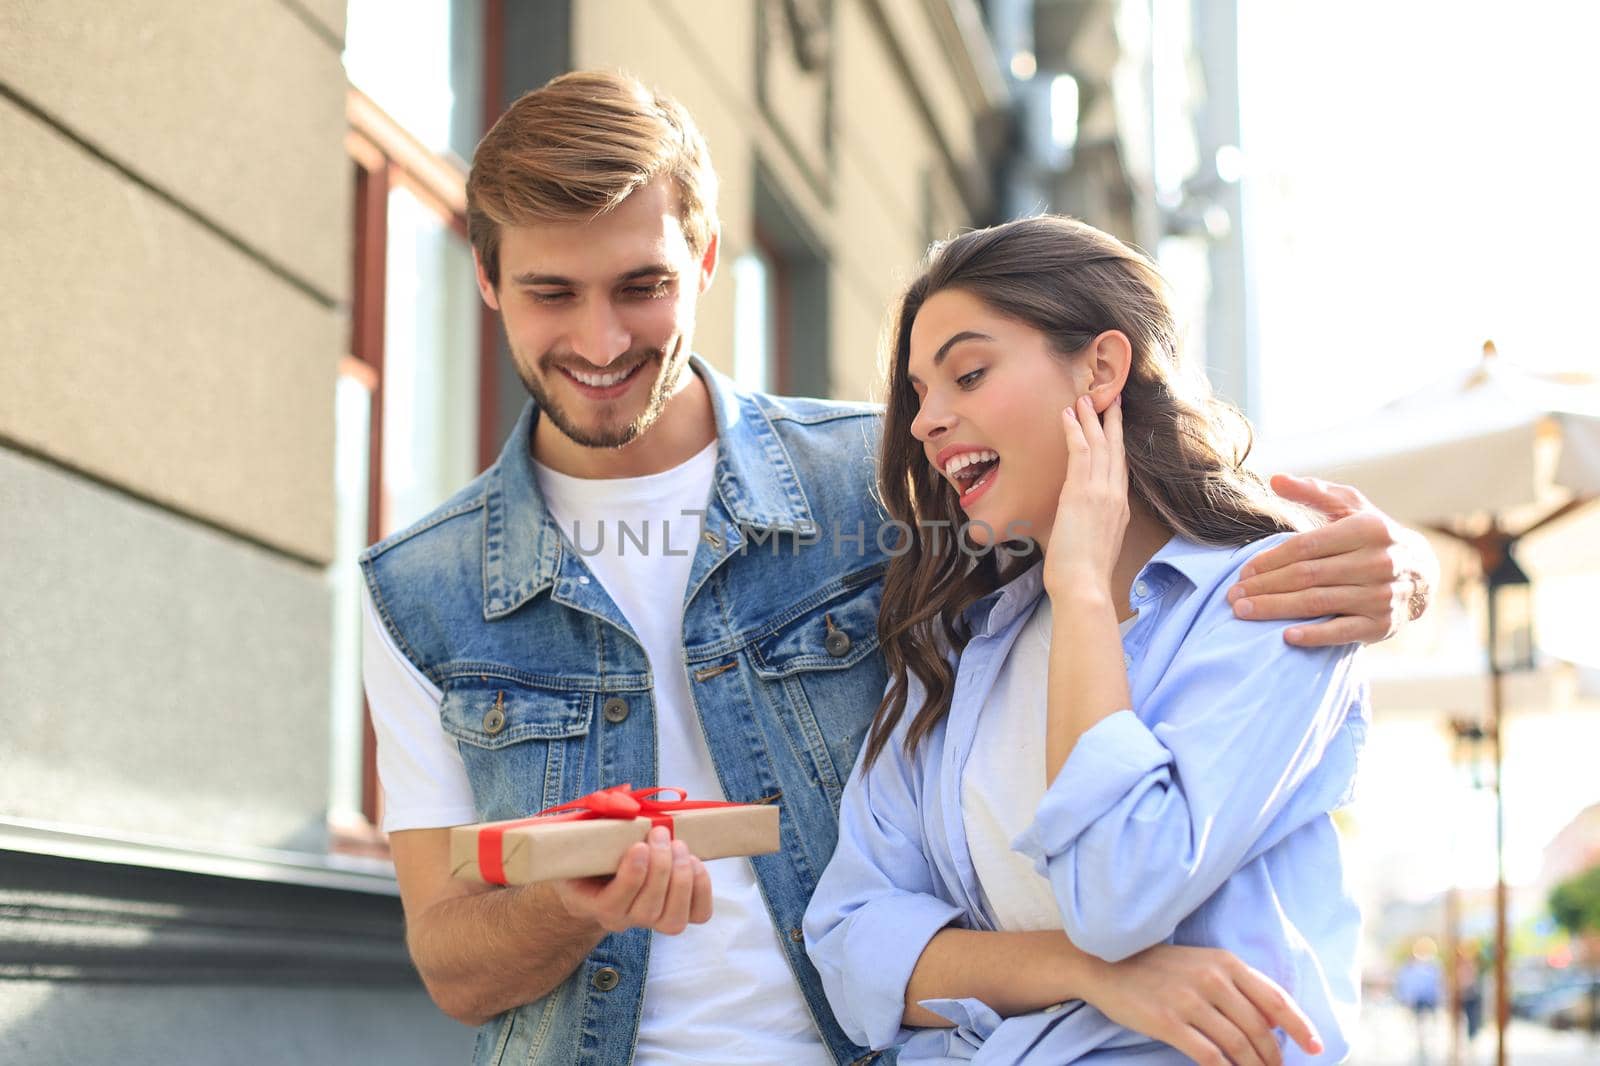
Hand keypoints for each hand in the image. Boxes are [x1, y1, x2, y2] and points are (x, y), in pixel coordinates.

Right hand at [552, 826, 712, 934]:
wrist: (609, 871)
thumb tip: (629, 807)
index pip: (611, 905)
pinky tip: (694, 862)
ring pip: (674, 917)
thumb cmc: (597, 847)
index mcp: (592, 903)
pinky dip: (701, 887)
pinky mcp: (678, 914)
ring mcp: (652, 921)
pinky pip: (699, 913)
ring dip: (681, 876)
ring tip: (678, 845)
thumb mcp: (588, 832)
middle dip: (660, 866)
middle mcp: (622, 919)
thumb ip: (603, 817)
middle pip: (647, 909)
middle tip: (660, 833)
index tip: (639, 845)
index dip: (631, 876)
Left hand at [1043, 394, 1128, 596]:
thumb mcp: (1096, 541)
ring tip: (1084, 398)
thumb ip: (1093, 522)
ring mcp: (1100, 492)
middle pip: (1115, 448)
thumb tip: (1079, 515)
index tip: (1115, 421)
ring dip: (1090, 418)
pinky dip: (1075, 430)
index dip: (1117, 441)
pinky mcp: (1082, 493)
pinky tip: (1068, 415)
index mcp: (1119, 507)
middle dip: (1111, 420)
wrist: (1084, 586)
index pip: (1119, 465)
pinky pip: (1080, 452)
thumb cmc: (1084, 574)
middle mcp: (1114, 495)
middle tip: (1108, 396)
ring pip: (1099, 444)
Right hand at [1089, 945, 1322, 1065]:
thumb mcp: (1201, 963)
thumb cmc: (1157, 966)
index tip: (1316, 1048)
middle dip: (1274, 1058)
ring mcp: (1189, 1000)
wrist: (1104, 964)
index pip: (1276, 998)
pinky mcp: (1168, 1022)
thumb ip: (1236, 985)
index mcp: (1225, 961)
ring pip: (1238, 1046)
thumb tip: (1272, 1021)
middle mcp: (1212, 978)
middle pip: (1258, 1029)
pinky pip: (1209, 1056)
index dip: (1300, 1026)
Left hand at [1227, 474, 1437, 646]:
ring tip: (1243, 612)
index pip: (1307, 546)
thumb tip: (1275, 479)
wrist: (1422, 573)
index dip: (1270, 559)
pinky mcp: (1382, 624)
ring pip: (1318, 602)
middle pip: (1307, 576)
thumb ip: (1313, 492)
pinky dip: (1314, 635)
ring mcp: (1381, 595)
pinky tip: (1285, 636)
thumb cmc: (1373, 535)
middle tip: (1232, 596)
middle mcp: (1378, 562)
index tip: (1242, 571)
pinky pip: (1342, 632)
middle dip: (1264, 586)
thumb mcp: (1351, 506)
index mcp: (1367, 529)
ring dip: (1276, 608)